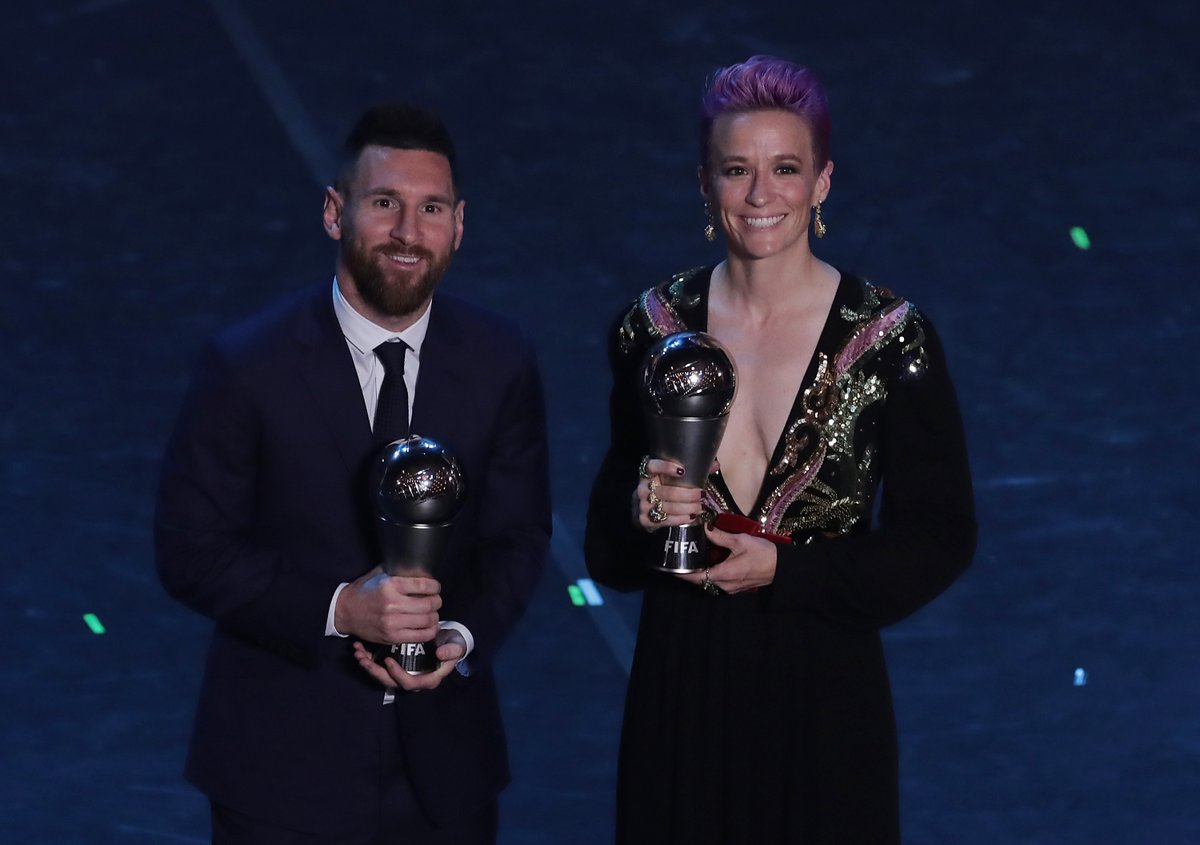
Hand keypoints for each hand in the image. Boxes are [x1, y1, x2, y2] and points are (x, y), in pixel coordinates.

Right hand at [334, 567, 441, 644]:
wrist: (345, 611)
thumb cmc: (363, 591)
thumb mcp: (379, 575)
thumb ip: (398, 571)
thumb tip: (419, 568)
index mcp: (390, 586)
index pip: (424, 586)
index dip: (435, 587)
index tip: (435, 587)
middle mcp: (392, 604)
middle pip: (429, 605)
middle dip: (437, 601)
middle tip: (436, 600)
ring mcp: (392, 623)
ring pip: (427, 621)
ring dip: (434, 616)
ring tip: (432, 612)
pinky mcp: (392, 637)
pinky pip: (420, 636)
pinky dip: (430, 631)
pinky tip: (430, 626)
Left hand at [352, 628, 466, 691]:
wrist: (447, 640)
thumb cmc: (451, 646)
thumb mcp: (456, 647)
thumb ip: (452, 651)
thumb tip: (440, 654)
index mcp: (427, 679)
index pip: (409, 683)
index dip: (397, 675)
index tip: (388, 661)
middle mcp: (412, 679)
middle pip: (390, 682)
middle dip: (374, 671)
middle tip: (363, 658)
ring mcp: (402, 673)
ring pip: (381, 675)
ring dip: (367, 665)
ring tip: (358, 652)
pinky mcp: (395, 666)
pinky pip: (379, 666)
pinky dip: (368, 657)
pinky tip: (360, 647)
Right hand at [632, 457, 715, 531]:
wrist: (645, 508)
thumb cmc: (664, 488)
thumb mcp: (673, 478)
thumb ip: (694, 470)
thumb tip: (715, 464)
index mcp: (648, 473)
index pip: (652, 466)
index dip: (665, 467)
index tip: (682, 470)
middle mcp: (643, 488)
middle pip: (666, 491)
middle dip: (687, 494)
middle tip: (702, 495)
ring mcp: (643, 504)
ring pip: (667, 507)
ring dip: (687, 508)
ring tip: (700, 507)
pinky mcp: (645, 519)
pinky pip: (665, 520)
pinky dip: (680, 519)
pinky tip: (691, 517)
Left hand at [676, 523, 776, 593]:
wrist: (781, 567)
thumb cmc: (763, 553)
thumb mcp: (740, 541)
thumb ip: (720, 536)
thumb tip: (705, 529)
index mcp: (724, 574)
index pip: (696, 578)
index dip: (682, 574)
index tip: (671, 568)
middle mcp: (725, 584)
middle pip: (701, 580)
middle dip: (690, 571)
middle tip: (681, 556)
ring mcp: (731, 588)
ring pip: (709, 581)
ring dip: (701, 571)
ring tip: (693, 557)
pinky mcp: (736, 587)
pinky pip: (718, 581)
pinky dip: (711, 572)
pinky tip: (710, 560)